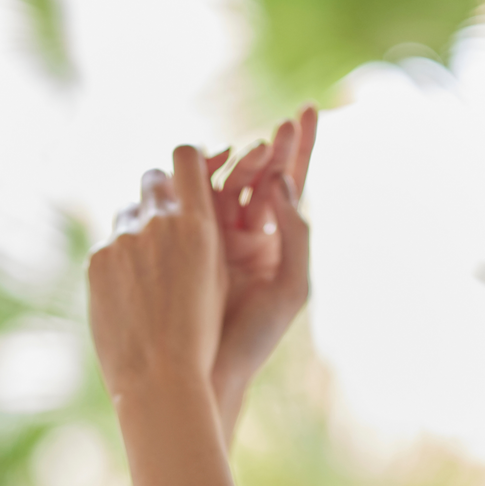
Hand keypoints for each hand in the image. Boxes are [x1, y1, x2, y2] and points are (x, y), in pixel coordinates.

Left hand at [88, 145, 224, 402]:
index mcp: (198, 223)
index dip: (189, 159)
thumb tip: (181, 207)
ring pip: (128, 213)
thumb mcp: (217, 278)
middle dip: (160, 190)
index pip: (186, 156)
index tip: (191, 172)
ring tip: (150, 266)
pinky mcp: (97, 260)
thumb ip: (200, 234)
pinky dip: (120, 260)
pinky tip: (130, 291)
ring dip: (138, 228)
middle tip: (167, 213)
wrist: (160, 377)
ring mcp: (123, 240)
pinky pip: (109, 245)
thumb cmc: (202, 337)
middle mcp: (158, 222)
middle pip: (153, 178)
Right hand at [206, 106, 316, 399]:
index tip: (304, 112)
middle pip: (258, 177)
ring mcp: (211, 237)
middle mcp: (245, 235)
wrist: (206, 374)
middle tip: (279, 130)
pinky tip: (202, 167)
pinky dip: (194, 180)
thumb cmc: (254, 339)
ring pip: (222, 185)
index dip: (300, 148)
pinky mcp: (180, 244)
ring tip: (251, 150)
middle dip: (269, 149)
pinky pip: (187, 202)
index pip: (290, 184)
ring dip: (236, 162)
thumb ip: (296, 233)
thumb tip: (281, 181)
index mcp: (276, 244)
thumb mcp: (291, 287)